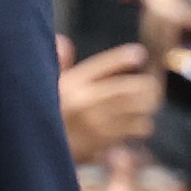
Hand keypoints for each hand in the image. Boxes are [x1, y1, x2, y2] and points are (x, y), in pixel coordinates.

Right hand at [60, 37, 162, 159]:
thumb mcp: (48, 86)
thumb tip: (63, 41)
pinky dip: (141, 125)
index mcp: (73, 83)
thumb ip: (60, 63)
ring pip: (140, 109)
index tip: (140, 54)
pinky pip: (136, 129)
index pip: (106, 64)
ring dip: (146, 107)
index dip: (125, 57)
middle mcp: (87, 101)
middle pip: (133, 87)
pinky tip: (136, 124)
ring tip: (145, 106)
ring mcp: (98, 122)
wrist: (39, 148)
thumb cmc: (49, 115)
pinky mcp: (106, 141)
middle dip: (148, 86)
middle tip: (151, 87)